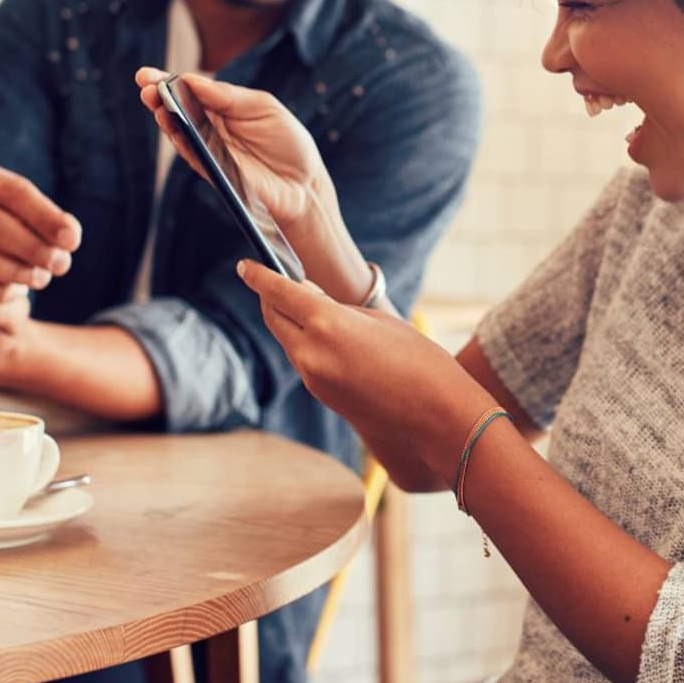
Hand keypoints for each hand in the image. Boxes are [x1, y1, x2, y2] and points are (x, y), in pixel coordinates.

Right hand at [0, 162, 81, 322]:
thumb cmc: (0, 226)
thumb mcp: (23, 215)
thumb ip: (47, 223)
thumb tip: (68, 238)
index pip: (13, 191)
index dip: (46, 217)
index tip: (73, 240)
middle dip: (31, 246)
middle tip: (60, 264)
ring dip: (12, 271)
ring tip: (41, 279)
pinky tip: (15, 292)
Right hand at [135, 68, 329, 228]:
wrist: (304, 184)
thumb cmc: (287, 142)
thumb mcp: (263, 107)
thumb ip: (229, 96)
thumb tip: (192, 80)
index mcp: (222, 106)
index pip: (190, 90)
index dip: (167, 81)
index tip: (146, 74)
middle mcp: (210, 128)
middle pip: (177, 109)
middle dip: (158, 96)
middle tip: (143, 84)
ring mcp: (209, 150)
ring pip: (179, 132)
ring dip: (164, 116)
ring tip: (153, 100)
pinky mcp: (212, 172)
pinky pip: (192, 155)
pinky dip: (180, 140)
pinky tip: (170, 124)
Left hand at [236, 259, 493, 491]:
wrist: (438, 417)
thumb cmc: (420, 361)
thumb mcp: (380, 322)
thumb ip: (338, 308)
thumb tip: (309, 299)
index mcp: (328, 325)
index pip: (280, 293)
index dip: (260, 276)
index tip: (245, 265)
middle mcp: (311, 353)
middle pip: (274, 318)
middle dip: (270, 298)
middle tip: (275, 280)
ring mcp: (313, 379)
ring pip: (288, 340)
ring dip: (291, 322)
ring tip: (308, 304)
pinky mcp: (321, 396)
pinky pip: (303, 361)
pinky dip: (306, 343)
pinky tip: (326, 337)